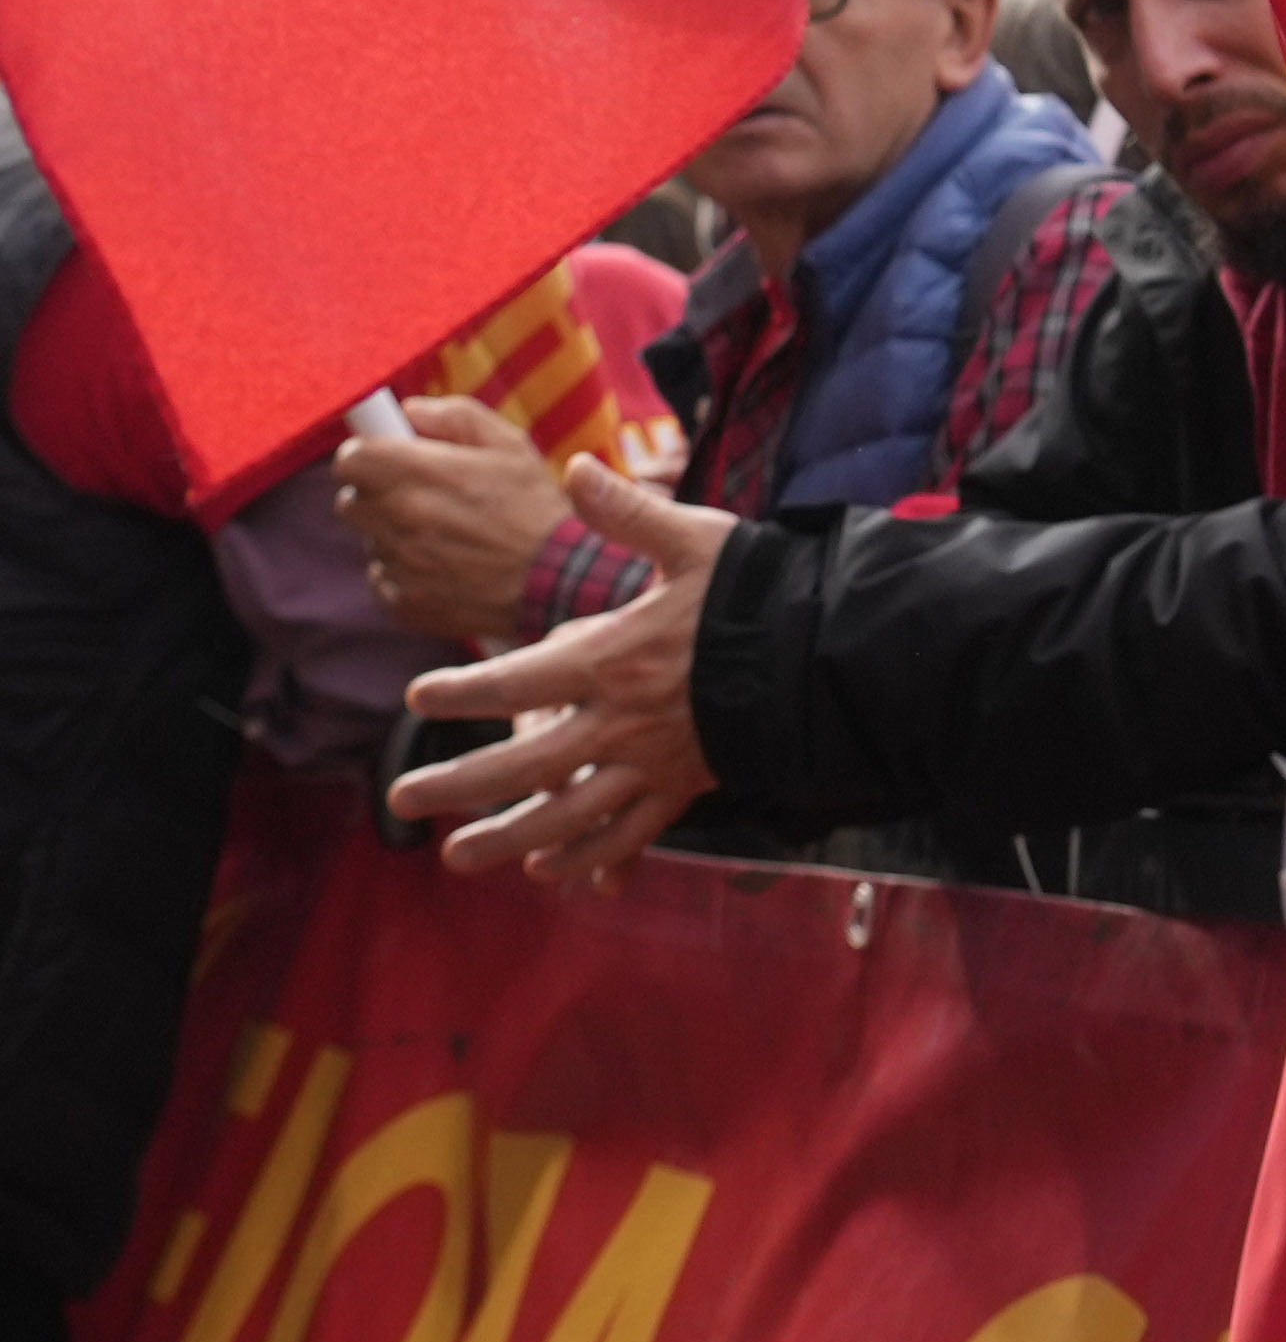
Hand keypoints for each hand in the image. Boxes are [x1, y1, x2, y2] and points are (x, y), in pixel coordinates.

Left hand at [334, 397, 573, 642]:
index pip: (350, 458)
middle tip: (419, 494)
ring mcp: (397, 565)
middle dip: (378, 494)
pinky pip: (383, 577)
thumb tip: (410, 411)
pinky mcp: (400, 601)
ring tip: (444, 533)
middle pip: (351, 501)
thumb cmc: (535, 508)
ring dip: (394, 533)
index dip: (367, 453)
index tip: (389, 456)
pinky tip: (444, 564)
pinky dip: (404, 570)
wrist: (558, 581)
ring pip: (371, 539)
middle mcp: (399, 520)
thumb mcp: (511, 445)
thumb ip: (457, 416)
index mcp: (420, 474)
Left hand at [390, 463, 730, 885]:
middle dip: (460, 785)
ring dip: (508, 841)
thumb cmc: (758, 594)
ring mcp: (654, 762)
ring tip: (456, 858)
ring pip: (569, 816)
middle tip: (401, 797)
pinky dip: (587, 859)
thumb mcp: (696, 540)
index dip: (464, 691)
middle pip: (528, 766)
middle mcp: (624, 721)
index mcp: (616, 658)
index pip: (520, 680)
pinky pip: (629, 834)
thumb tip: (577, 468)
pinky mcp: (685, 787)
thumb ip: (628, 513)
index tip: (418, 695)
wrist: (829, 652)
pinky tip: (548, 872)